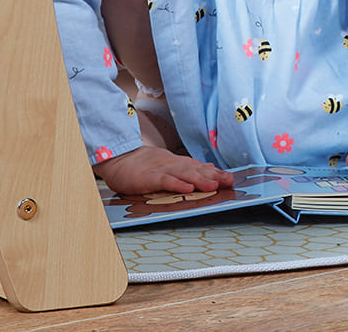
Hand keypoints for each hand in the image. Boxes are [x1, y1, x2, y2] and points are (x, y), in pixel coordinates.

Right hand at [95, 145, 234, 195]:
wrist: (118, 158)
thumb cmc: (142, 165)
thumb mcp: (166, 164)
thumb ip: (186, 167)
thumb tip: (208, 170)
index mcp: (176, 162)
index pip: (198, 166)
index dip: (214, 172)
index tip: (230, 177)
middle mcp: (172, 164)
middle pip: (195, 169)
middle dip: (214, 176)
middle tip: (229, 181)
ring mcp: (161, 169)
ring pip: (184, 174)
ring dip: (200, 180)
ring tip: (215, 185)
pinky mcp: (149, 177)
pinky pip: (165, 181)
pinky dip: (177, 185)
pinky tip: (188, 189)